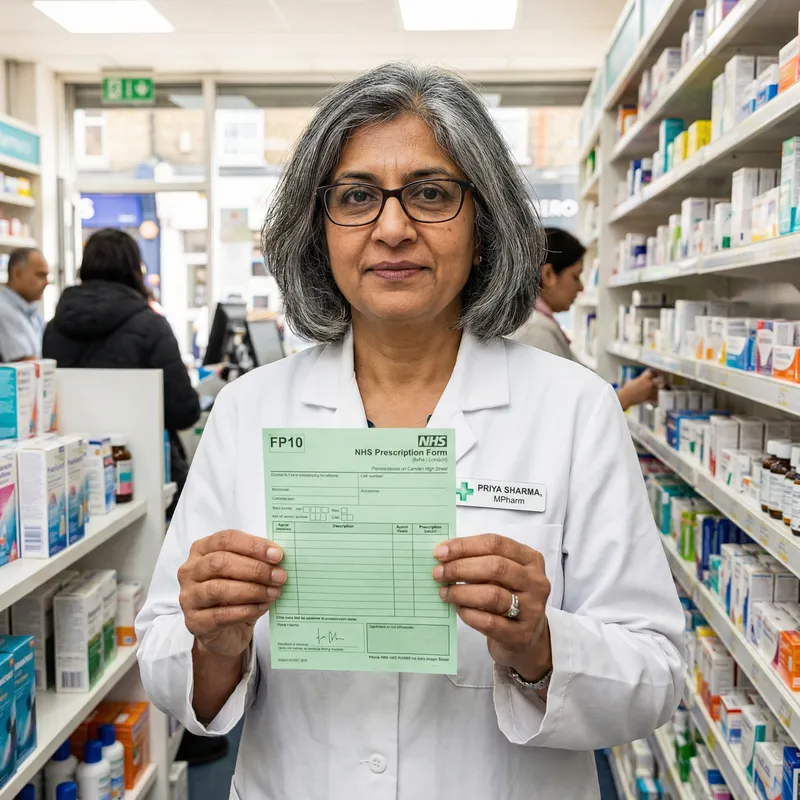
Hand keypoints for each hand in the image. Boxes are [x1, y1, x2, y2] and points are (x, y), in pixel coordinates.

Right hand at [178, 529, 285, 659]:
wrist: (226, 632)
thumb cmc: (236, 593)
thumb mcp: (245, 572)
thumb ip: (257, 561)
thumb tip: (279, 556)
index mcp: (202, 549)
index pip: (226, 539)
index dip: (253, 545)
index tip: (277, 555)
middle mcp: (190, 571)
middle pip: (220, 562)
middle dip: (255, 569)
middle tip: (279, 576)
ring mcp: (188, 597)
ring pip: (218, 589)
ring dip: (251, 590)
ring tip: (273, 593)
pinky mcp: (194, 622)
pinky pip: (220, 615)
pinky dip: (245, 610)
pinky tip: (262, 607)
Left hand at [433, 534, 551, 680]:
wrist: (526, 637)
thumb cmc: (508, 597)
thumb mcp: (501, 575)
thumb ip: (479, 560)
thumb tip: (444, 555)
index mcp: (530, 559)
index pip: (495, 544)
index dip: (465, 546)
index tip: (440, 551)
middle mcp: (536, 582)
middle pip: (495, 567)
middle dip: (461, 568)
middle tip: (438, 573)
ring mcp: (532, 610)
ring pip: (492, 595)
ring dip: (461, 592)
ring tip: (444, 592)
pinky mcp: (521, 635)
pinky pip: (489, 622)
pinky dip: (468, 613)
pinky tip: (458, 609)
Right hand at [617, 369, 662, 410]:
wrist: (625, 398)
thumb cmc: (626, 390)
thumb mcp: (631, 382)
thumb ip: (638, 380)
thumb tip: (639, 380)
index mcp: (643, 378)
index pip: (653, 372)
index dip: (656, 371)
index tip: (658, 372)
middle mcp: (648, 384)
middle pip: (660, 380)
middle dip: (662, 379)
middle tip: (664, 379)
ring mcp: (649, 391)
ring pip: (660, 389)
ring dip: (662, 388)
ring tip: (664, 387)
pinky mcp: (649, 398)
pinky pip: (656, 397)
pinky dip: (658, 396)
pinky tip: (659, 395)